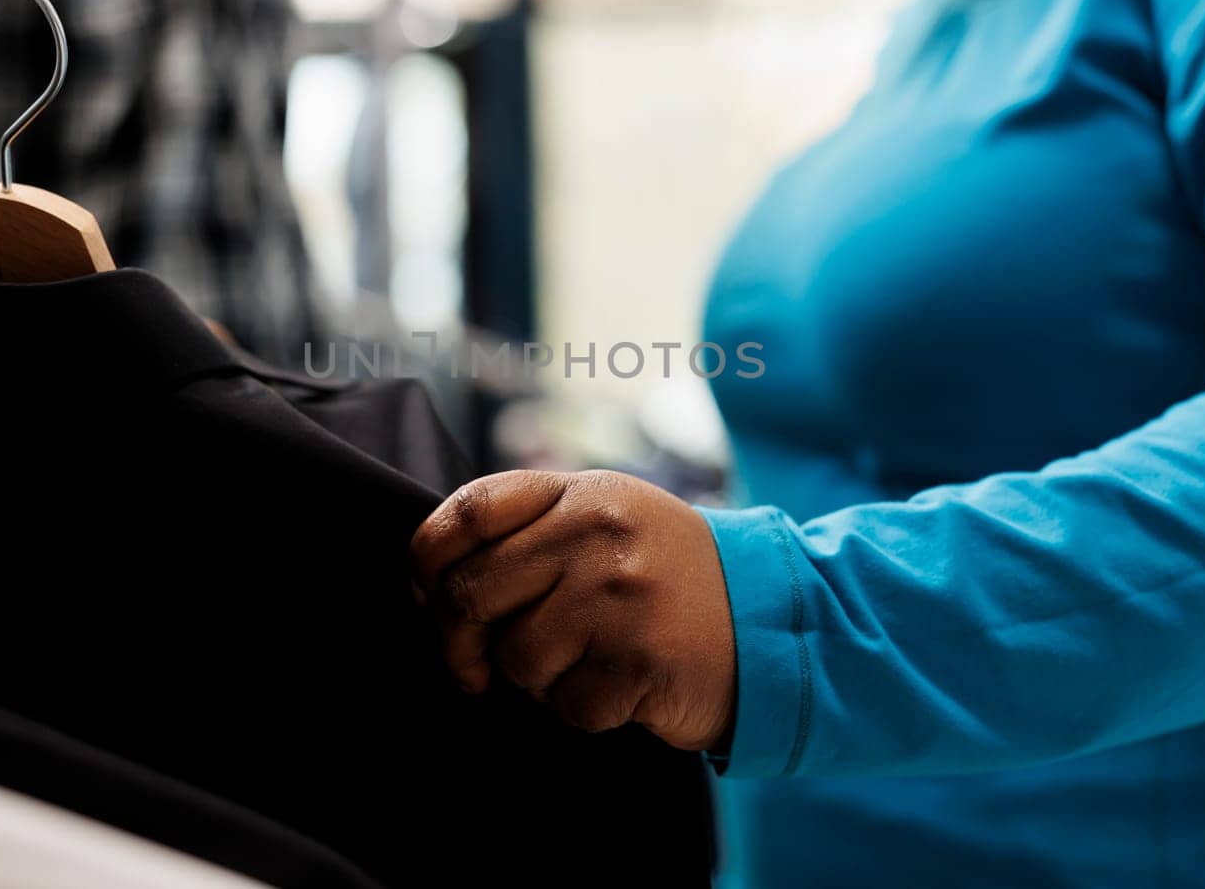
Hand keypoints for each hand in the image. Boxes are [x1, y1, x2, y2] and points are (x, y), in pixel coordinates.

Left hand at [411, 470, 735, 751]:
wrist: (777, 618)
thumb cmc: (671, 578)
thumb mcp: (608, 523)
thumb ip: (532, 534)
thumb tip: (431, 583)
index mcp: (579, 493)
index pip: (469, 511)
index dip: (427, 559)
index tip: (428, 596)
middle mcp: (596, 533)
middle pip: (471, 592)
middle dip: (459, 644)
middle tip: (475, 669)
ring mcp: (619, 594)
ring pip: (516, 658)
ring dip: (536, 682)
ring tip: (582, 666)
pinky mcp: (640, 657)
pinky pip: (567, 704)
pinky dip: (585, 711)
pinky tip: (622, 688)